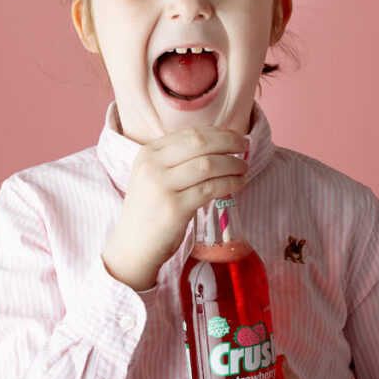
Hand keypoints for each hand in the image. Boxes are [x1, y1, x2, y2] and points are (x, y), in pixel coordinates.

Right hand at [102, 126, 248, 291]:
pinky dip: (230, 183)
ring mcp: (162, 186)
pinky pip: (211, 188)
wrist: (133, 246)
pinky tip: (239, 184)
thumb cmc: (151, 210)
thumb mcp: (154, 176)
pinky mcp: (175, 208)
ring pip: (208, 165)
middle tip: (245, 145)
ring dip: (233, 164)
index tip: (236, 136)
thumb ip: (178, 159)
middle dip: (229, 142)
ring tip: (244, 168)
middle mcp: (153, 165)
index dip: (218, 132)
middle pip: (200, 144)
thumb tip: (220, 144)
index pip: (190, 134)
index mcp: (148, 152)